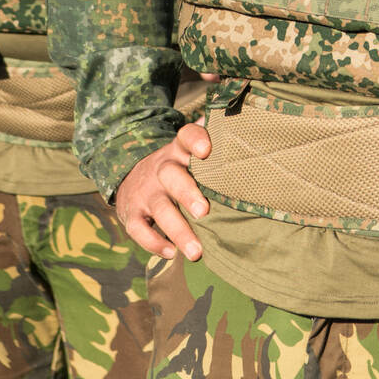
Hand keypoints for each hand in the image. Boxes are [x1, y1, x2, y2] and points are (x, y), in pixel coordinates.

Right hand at [114, 121, 212, 258]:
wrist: (131, 176)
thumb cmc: (177, 166)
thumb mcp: (189, 151)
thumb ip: (213, 139)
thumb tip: (247, 124)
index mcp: (179, 151)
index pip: (185, 137)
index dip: (195, 140)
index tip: (207, 149)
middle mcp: (161, 169)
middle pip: (171, 176)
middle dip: (186, 193)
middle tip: (203, 211)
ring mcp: (145, 193)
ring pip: (160, 209)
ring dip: (178, 230)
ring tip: (196, 251)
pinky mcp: (132, 214)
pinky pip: (139, 229)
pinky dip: (153, 243)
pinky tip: (171, 253)